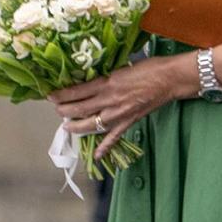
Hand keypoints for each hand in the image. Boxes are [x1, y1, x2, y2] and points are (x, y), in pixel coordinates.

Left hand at [48, 54, 188, 159]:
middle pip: (79, 110)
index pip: (77, 92)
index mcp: (107, 83)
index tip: (51, 96)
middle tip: (57, 109)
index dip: (61, 95)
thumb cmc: (150, 67)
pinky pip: (114, 137)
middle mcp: (109, 101)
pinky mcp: (129, 121)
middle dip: (63, 111)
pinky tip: (97, 155)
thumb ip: (106, 77)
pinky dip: (105, 147)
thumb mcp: (123, 67)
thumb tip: (91, 81)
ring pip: (90, 125)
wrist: (171, 79)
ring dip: (75, 127)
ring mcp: (118, 114)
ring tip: (67, 126)